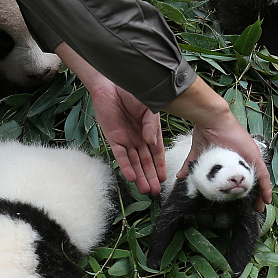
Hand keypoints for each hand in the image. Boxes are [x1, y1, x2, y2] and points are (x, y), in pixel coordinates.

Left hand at [56, 43, 164, 193]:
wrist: (112, 84)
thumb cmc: (134, 93)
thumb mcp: (149, 108)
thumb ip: (151, 125)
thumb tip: (153, 143)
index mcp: (149, 132)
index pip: (157, 153)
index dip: (160, 167)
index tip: (165, 180)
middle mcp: (138, 139)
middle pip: (145, 162)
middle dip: (151, 177)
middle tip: (155, 193)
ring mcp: (126, 140)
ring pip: (134, 163)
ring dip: (139, 177)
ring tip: (145, 190)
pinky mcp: (113, 138)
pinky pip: (120, 156)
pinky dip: (125, 167)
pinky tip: (131, 177)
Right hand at [166, 79, 272, 211]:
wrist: (211, 120)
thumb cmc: (205, 132)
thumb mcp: (198, 154)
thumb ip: (191, 165)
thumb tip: (181, 176)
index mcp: (232, 158)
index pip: (240, 177)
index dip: (240, 190)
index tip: (239, 201)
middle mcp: (243, 158)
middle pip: (251, 180)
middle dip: (252, 195)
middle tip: (253, 208)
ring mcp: (249, 156)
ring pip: (259, 179)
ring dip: (260, 194)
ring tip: (260, 207)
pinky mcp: (254, 155)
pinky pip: (263, 175)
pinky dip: (265, 187)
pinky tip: (266, 199)